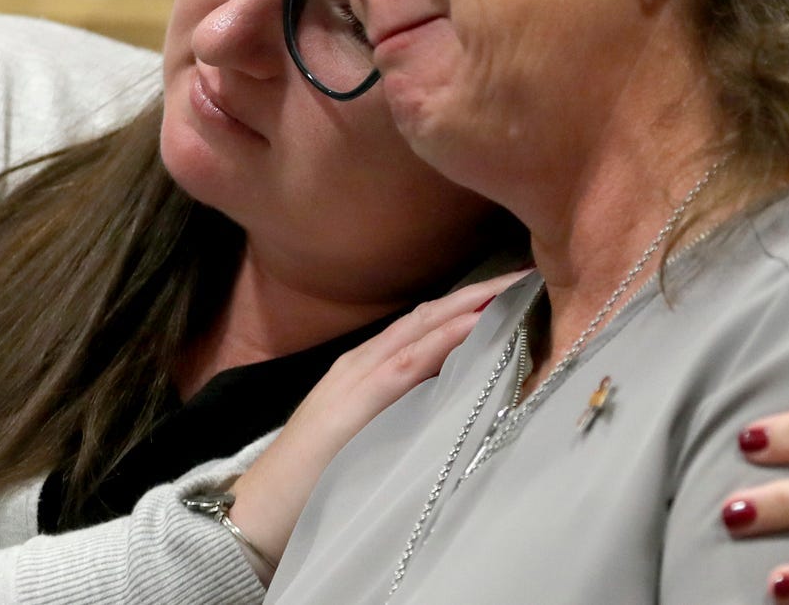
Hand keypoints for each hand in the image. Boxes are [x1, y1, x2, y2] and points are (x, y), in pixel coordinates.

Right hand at [226, 272, 526, 570]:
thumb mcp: (365, 435)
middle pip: (429, 314)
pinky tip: (476, 324)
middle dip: (480, 292)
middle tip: (528, 275)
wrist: (260, 512)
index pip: (424, 324)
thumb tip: (450, 402)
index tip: (513, 289)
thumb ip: (401, 412)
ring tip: (514, 287)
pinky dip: (445, 337)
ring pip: (423, 327)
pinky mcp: (358, 400)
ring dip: (471, 305)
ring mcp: (357, 376)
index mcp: (364, 369)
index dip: (468, 304)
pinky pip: (410, 361)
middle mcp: (361, 362)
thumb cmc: (313, 483)